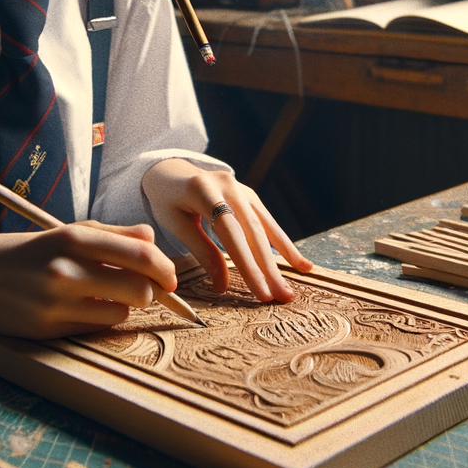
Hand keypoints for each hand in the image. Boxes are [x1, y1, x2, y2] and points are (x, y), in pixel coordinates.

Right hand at [0, 221, 176, 354]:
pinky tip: (85, 309)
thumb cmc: (11, 251)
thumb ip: (106, 233)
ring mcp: (55, 303)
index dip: (163, 266)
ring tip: (108, 297)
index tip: (170, 274)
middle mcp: (65, 270)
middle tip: (143, 288)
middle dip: (149, 290)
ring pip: (120, 313)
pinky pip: (93, 329)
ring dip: (124, 307)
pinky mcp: (45, 330)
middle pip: (139, 288)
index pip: (139, 252)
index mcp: (69, 238)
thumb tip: (148, 235)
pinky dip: (99, 321)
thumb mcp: (55, 232)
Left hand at [141, 159, 312, 302]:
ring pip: (265, 225)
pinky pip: (267, 221)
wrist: (171, 170)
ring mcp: (241, 188)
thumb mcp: (175, 223)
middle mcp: (228, 185)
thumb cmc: (168, 199)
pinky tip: (298, 263)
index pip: (230, 232)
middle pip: (252, 230)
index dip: (247, 264)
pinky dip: (283, 242)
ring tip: (297, 283)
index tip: (261, 292)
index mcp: (203, 190)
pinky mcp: (249, 195)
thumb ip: (201, 250)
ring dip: (283, 255)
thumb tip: (222, 286)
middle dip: (268, 267)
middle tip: (282, 297)